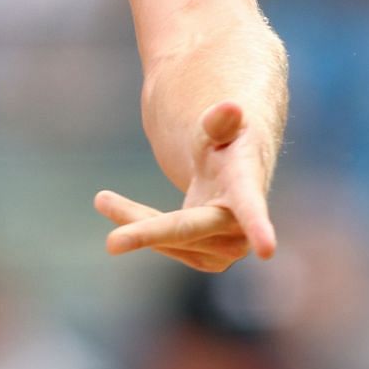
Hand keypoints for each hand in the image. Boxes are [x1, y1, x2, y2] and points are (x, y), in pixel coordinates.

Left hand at [95, 101, 276, 271]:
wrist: (233, 175)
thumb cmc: (228, 142)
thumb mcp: (223, 126)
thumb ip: (221, 121)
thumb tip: (229, 108)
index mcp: (248, 185)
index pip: (252, 205)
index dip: (258, 225)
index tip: (267, 250)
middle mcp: (240, 225)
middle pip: (187, 228)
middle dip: (150, 233)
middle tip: (110, 244)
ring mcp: (225, 248)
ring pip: (167, 237)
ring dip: (132, 220)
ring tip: (102, 199)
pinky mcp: (207, 259)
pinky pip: (164, 245)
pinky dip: (139, 228)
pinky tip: (121, 212)